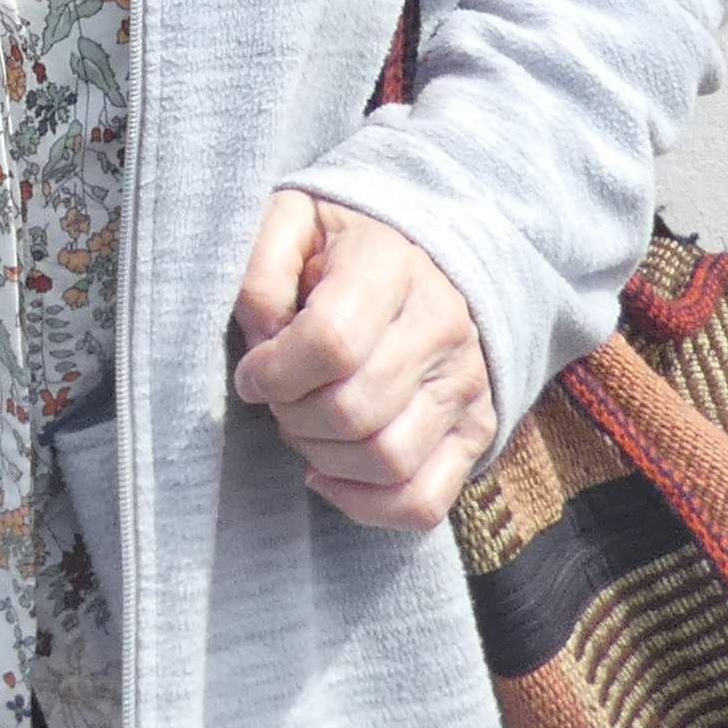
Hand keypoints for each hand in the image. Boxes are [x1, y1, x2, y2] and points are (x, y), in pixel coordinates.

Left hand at [229, 190, 493, 530]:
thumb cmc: (343, 244)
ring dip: (323, 459)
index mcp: (392, 266)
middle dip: (292, 417)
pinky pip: (423, 501)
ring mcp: (466, 385)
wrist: (431, 254)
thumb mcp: (293, 220)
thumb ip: (261, 267)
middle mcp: (442, 326)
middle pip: (353, 411)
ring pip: (387, 461)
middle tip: (275, 399)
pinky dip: (365, 506)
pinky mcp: (475, 431)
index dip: (273, 372)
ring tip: (303, 426)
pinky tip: (327, 474)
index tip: (251, 372)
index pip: (331, 343)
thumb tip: (260, 337)